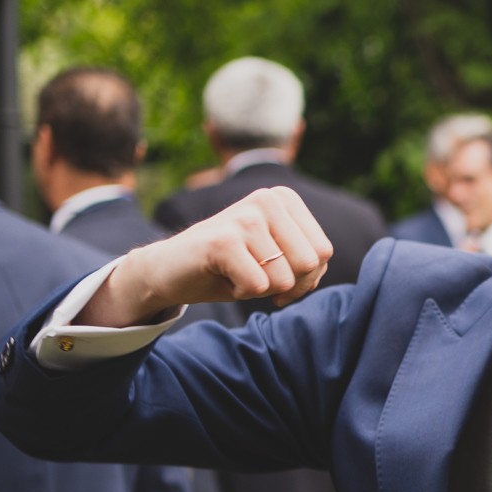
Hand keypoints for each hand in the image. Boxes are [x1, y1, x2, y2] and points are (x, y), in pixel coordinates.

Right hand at [80, 189, 332, 325]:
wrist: (169, 269)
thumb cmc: (229, 266)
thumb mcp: (277, 258)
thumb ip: (307, 260)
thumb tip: (320, 271)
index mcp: (284, 199)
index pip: (323, 252)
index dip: (304, 277)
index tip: (275, 274)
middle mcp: (267, 199)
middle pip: (309, 264)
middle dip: (284, 284)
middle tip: (254, 275)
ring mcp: (246, 217)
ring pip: (283, 278)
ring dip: (259, 287)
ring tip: (235, 271)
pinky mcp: (224, 239)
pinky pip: (257, 285)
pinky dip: (240, 292)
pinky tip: (222, 275)